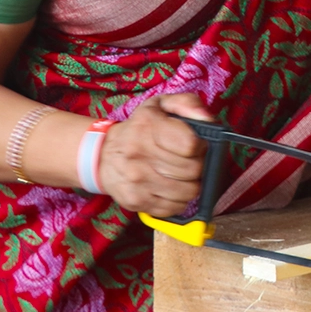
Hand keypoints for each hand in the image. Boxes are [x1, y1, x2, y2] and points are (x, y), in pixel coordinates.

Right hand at [97, 93, 211, 216]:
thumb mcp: (161, 105)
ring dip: (192, 184)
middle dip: (199, 165)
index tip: (196, 145)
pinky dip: (180, 199)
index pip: (191, 145)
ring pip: (188, 191)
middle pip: (193, 170)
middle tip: (190, 161)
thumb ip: (188, 104)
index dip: (200, 146)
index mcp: (148, 127)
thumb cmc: (139, 129)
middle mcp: (139, 155)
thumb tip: (207, 119)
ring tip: (183, 175)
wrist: (102, 155)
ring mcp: (137, 181)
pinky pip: (175, 207)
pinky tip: (173, 187)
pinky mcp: (136, 201)